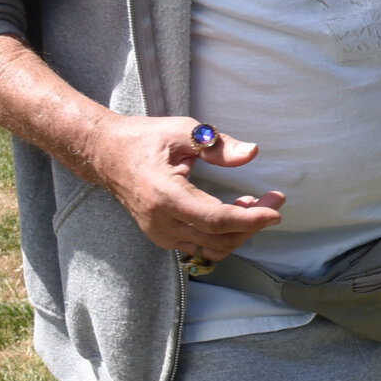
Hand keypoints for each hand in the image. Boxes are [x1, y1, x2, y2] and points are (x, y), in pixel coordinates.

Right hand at [82, 115, 283, 259]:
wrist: (105, 154)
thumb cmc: (144, 139)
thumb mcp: (182, 131)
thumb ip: (217, 145)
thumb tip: (251, 153)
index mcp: (165, 195)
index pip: (215, 219)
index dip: (249, 219)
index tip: (276, 210)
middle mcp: (161, 222)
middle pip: (218, 238)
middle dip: (252, 223)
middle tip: (274, 199)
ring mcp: (159, 234)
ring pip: (211, 249)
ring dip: (239, 232)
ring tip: (255, 204)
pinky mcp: (162, 237)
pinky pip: (200, 247)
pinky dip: (223, 235)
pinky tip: (235, 211)